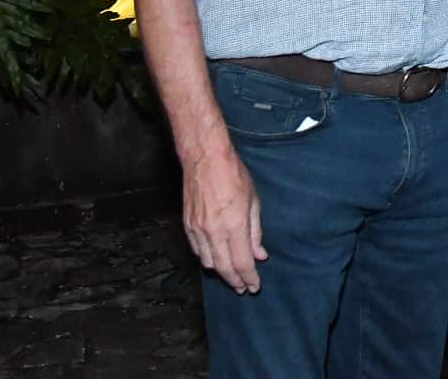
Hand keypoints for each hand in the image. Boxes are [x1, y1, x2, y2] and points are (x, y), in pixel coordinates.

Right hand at [181, 145, 266, 293]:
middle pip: (224, 268)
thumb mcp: (253, 201)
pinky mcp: (187, 226)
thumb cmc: (233, 175)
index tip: (255, 286)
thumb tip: (260, 255)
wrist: (205, 159)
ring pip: (208, 263)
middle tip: (244, 289)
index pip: (242, 262)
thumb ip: (256, 232)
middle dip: (236, 281)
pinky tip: (215, 261)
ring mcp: (198, 230)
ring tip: (232, 278)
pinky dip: (208, 260)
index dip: (249, 278)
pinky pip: (197, 251)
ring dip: (221, 273)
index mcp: (234, 226)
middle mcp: (214, 232)